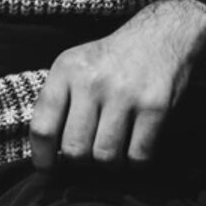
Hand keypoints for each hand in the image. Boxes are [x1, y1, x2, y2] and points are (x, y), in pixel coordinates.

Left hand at [29, 0, 205, 168]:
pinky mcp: (154, 106)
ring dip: (110, 163)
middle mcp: (92, 81)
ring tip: (115, 148)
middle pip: (75, 150)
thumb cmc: (113, 60)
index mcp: (66, 70)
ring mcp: (124, 94)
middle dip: (81, 161)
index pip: (42, 128)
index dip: (43, 158)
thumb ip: (58, 102)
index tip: (49, 170)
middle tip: (90, 153)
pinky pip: (138, 156)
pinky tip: (136, 146)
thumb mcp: (76, 67)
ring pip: (105, 157)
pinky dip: (136, 161)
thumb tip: (46, 154)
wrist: (163, 35)